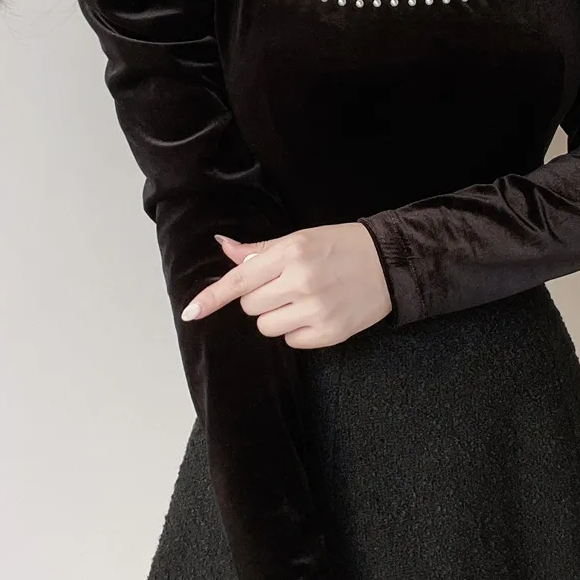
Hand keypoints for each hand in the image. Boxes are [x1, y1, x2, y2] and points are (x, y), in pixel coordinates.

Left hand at [179, 223, 392, 347]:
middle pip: (250, 307)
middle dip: (260, 299)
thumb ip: (260, 251)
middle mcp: (302, 281)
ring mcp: (316, 309)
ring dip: (276, 316)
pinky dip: (297, 330)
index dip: (212, 298)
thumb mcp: (301, 238)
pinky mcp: (330, 332)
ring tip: (303, 299)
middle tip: (285, 285)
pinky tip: (316, 313)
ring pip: (267, 327)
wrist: (390, 262)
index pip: (240, 280)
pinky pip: (291, 341)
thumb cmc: (341, 246)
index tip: (190, 312)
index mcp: (292, 253)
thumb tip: (224, 248)